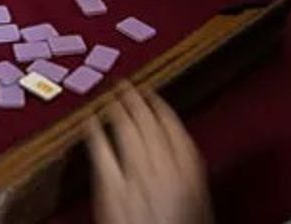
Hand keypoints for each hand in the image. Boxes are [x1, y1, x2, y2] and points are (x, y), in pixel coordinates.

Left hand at [85, 83, 212, 223]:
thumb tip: (178, 158)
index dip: (160, 107)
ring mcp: (136, 178)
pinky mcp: (111, 190)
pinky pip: (102, 153)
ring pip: (127, 132)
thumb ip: (188, 180)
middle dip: (137, 100)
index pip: (174, 127)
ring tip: (110, 93)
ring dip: (118, 108)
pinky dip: (96, 133)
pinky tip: (90, 121)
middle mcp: (164, 170)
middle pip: (149, 124)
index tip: (152, 95)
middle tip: (126, 83)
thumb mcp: (199, 208)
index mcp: (191, 173)